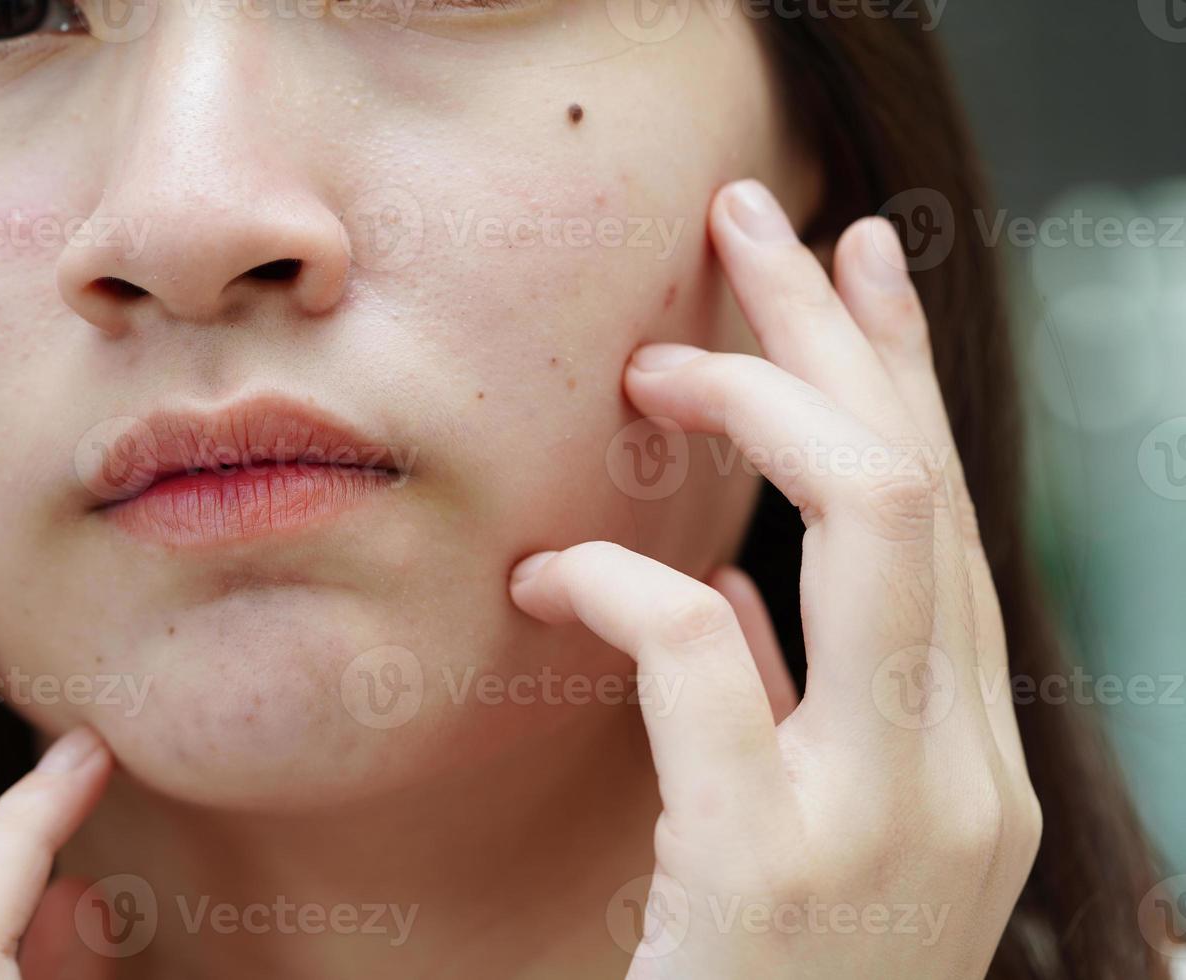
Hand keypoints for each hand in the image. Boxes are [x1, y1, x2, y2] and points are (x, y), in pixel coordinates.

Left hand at [508, 180, 1041, 977]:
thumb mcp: (796, 832)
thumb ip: (790, 708)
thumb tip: (737, 592)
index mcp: (964, 759)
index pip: (949, 516)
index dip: (899, 371)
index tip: (846, 262)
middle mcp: (963, 773)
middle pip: (925, 482)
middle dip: (839, 332)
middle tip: (754, 222)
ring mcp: (891, 819)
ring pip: (875, 521)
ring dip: (757, 405)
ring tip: (654, 359)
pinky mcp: (777, 864)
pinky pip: (707, 650)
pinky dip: (626, 580)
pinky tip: (551, 568)